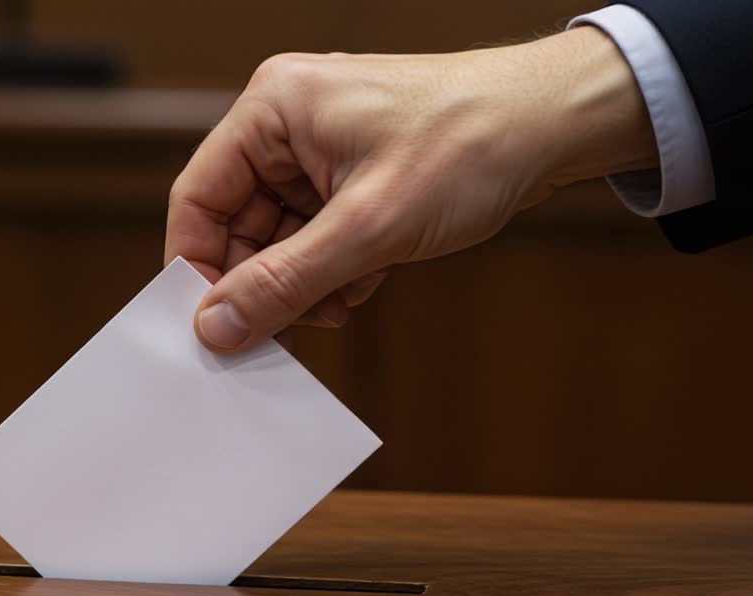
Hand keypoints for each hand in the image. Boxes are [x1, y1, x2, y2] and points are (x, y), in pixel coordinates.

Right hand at [165, 26, 657, 351]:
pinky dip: (333, 270)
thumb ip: (284, 282)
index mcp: (273, 110)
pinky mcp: (352, 175)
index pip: (198, 198)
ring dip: (303, 283)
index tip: (215, 325)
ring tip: (341, 303)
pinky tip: (363, 285)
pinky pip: (316, 236)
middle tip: (289, 329)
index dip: (200, 268)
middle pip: (237, 224)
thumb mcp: (368, 227)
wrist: (554, 125)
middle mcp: (288, 125)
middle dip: (265, 281)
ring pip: (279, 237)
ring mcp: (321, 151)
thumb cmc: (470, 143)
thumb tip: (217, 326)